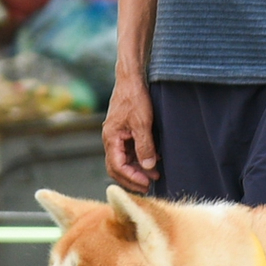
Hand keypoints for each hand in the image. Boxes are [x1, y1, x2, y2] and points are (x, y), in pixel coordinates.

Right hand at [102, 76, 159, 192]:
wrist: (131, 79)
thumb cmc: (134, 98)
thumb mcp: (142, 123)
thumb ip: (145, 146)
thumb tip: (148, 167)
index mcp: (111, 138)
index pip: (117, 166)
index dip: (132, 177)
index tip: (147, 182)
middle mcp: (111, 139)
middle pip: (117, 168)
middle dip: (132, 179)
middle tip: (148, 186)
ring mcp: (117, 136)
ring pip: (123, 161)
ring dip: (137, 170)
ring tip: (154, 176)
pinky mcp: (123, 132)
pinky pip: (128, 151)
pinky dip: (139, 159)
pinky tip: (153, 160)